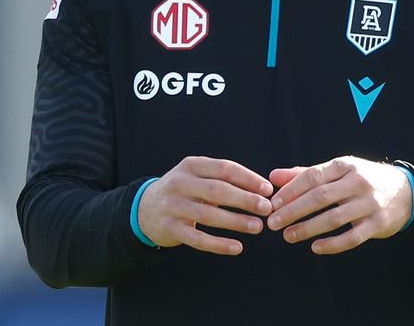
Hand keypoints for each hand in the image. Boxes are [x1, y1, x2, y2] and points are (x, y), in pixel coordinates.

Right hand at [137, 156, 273, 255]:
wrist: (145, 208)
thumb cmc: (184, 191)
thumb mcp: (198, 176)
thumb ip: (224, 179)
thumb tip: (263, 188)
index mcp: (191, 165)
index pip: (224, 168)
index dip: (248, 179)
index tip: (268, 189)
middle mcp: (180, 183)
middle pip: (217, 190)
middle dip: (245, 200)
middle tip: (266, 208)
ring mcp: (172, 206)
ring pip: (208, 215)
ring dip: (235, 222)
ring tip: (257, 227)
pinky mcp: (170, 228)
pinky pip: (197, 238)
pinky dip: (218, 244)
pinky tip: (237, 247)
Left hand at [266, 156, 411, 254]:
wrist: (406, 192)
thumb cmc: (363, 180)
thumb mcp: (338, 171)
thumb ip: (305, 174)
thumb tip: (273, 177)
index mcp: (345, 166)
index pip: (313, 177)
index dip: (291, 191)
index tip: (273, 204)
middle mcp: (358, 182)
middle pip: (320, 197)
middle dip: (293, 211)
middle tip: (273, 223)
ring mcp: (369, 203)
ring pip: (334, 218)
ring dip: (308, 228)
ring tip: (288, 236)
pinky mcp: (378, 223)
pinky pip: (352, 237)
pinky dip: (333, 244)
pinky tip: (315, 248)